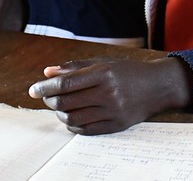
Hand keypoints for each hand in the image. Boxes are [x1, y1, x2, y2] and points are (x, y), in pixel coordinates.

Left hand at [29, 57, 192, 134]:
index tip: (33, 90)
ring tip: (60, 107)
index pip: (65, 83)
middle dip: (50, 101)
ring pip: (72, 118)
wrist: (159, 86)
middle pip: (65, 102)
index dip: (45, 87)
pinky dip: (72, 125)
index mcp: (104, 73)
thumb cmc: (129, 72)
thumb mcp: (105, 63)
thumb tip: (47, 73)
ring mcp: (113, 111)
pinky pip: (84, 129)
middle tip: (47, 97)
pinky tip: (72, 116)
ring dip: (59, 114)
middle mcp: (108, 93)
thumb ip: (76, 67)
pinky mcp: (116, 125)